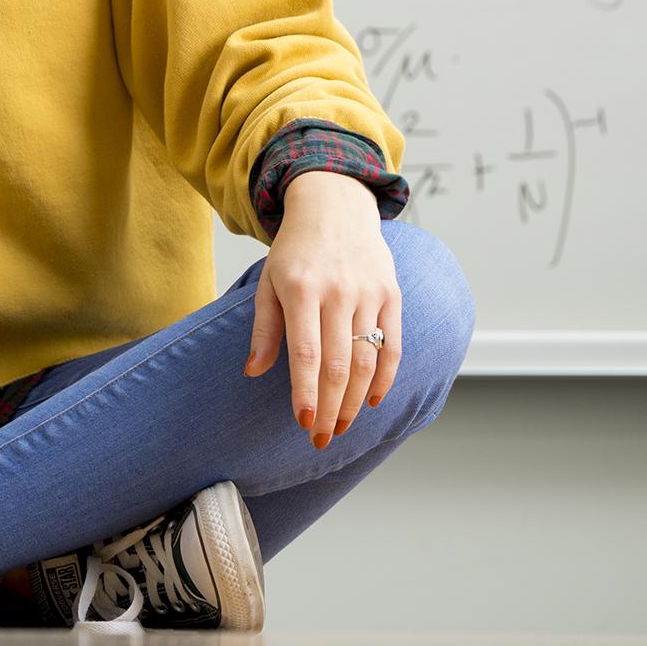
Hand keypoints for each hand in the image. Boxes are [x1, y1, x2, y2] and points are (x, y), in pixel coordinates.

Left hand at [243, 170, 400, 448]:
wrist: (335, 207)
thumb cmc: (295, 251)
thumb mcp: (268, 281)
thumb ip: (264, 328)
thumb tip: (253, 371)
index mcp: (301, 289)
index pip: (306, 353)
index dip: (307, 392)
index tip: (304, 423)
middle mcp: (338, 292)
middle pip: (339, 364)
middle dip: (332, 408)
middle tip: (322, 439)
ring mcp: (368, 293)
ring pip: (367, 360)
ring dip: (357, 401)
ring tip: (343, 426)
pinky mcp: (390, 295)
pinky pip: (393, 344)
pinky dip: (386, 377)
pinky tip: (374, 400)